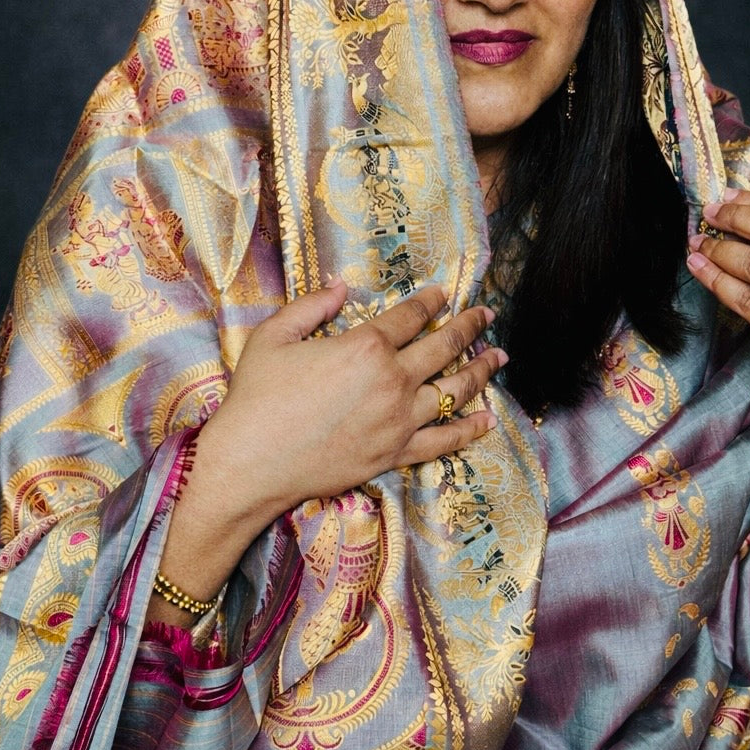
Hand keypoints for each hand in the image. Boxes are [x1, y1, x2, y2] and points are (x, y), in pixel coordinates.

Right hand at [189, 280, 504, 543]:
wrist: (251, 463)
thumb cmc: (257, 397)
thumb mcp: (273, 336)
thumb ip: (312, 306)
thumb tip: (341, 287)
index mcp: (365, 345)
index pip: (411, 315)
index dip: (431, 300)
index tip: (444, 292)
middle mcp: (392, 380)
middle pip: (444, 346)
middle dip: (469, 325)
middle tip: (485, 314)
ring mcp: (399, 420)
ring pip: (454, 390)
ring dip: (481, 370)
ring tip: (498, 356)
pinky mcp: (395, 454)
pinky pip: (444, 441)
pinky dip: (469, 429)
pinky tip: (486, 419)